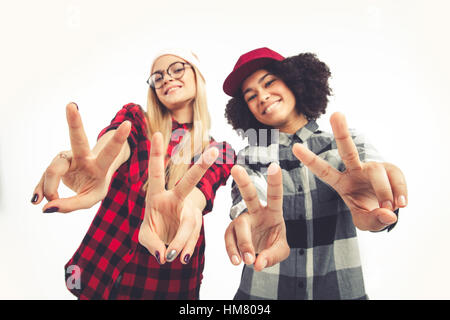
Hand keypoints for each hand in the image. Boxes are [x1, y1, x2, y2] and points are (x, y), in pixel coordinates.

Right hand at [32, 103, 130, 212]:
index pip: (111, 151)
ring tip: (52, 202)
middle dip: (75, 121)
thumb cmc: (94, 186)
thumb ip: (71, 205)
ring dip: (50, 189)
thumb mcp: (91, 199)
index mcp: (100, 164)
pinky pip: (44, 178)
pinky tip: (36, 199)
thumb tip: (46, 208)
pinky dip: (41, 190)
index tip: (128, 124)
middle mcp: (82, 156)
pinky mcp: (54, 163)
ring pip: (52, 170)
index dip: (119, 138)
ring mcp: (67, 157)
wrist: (85, 181)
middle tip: (72, 105)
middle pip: (78, 138)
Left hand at [138, 132, 218, 263]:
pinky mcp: (196, 224)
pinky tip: (180, 256)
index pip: (156, 173)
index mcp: (156, 196)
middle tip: (214, 151)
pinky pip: (194, 237)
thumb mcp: (144, 237)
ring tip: (173, 256)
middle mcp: (175, 199)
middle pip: (188, 183)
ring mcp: (188, 211)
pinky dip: (186, 248)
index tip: (156, 134)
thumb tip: (166, 254)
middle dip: (201, 167)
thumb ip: (151, 244)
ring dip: (181, 240)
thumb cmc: (153, 234)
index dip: (156, 154)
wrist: (167, 243)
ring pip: (190, 223)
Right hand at [224, 163, 289, 271]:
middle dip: (243, 181)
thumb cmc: (273, 247)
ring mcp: (242, 221)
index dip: (275, 181)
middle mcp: (256, 212)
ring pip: (239, 226)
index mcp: (273, 212)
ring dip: (243, 243)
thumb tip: (257, 262)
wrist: (260, 254)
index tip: (275, 165)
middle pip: (249, 195)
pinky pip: (229, 239)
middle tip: (236, 168)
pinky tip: (236, 261)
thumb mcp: (280, 251)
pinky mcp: (231, 231)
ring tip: (247, 260)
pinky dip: (232, 251)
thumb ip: (271, 256)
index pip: (275, 195)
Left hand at [292, 112, 407, 231]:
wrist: (387, 211)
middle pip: (347, 150)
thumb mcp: (365, 222)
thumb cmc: (369, 213)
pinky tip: (402, 203)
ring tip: (390, 207)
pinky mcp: (390, 169)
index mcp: (341, 182)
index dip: (310, 159)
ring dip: (384, 192)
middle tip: (336, 114)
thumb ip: (373, 220)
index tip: (295, 147)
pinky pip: (396, 177)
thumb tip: (388, 213)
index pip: (323, 170)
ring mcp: (373, 168)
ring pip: (376, 172)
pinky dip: (400, 191)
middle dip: (341, 132)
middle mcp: (355, 170)